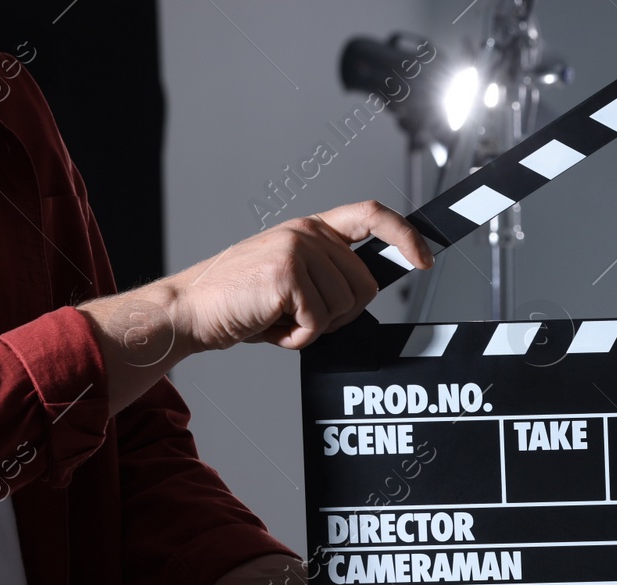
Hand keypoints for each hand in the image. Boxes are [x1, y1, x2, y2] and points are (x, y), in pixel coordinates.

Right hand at [170, 201, 434, 350]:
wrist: (191, 311)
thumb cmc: (241, 301)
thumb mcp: (291, 279)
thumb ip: (328, 275)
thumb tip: (370, 289)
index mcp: (312, 229)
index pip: (372, 215)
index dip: (405, 236)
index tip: (425, 259)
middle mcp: (307, 232)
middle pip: (366, 285)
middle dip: (342, 315)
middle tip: (303, 318)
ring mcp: (297, 250)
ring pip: (344, 308)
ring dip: (314, 328)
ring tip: (278, 318)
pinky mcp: (287, 275)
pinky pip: (318, 322)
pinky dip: (297, 338)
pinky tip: (270, 326)